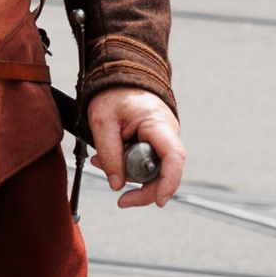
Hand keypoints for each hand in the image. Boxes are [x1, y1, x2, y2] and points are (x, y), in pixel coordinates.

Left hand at [87, 88, 184, 208]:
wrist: (119, 75)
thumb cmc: (112, 93)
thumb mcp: (102, 122)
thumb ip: (110, 154)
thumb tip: (117, 184)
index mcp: (157, 123)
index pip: (173, 157)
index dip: (169, 182)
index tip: (159, 201)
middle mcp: (167, 132)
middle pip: (164, 171)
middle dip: (142, 187)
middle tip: (122, 200)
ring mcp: (163, 138)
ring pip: (153, 169)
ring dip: (128, 173)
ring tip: (102, 161)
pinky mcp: (156, 142)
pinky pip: (147, 162)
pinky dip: (129, 165)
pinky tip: (111, 160)